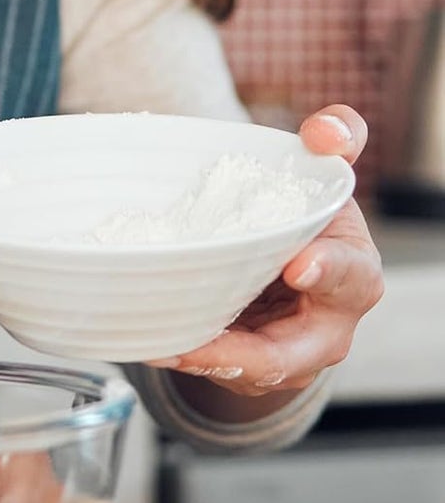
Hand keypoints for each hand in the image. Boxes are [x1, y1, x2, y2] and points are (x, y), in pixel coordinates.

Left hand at [151, 105, 383, 394]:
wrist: (286, 262)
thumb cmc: (304, 219)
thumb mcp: (321, 177)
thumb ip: (334, 140)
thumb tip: (324, 132)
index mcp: (352, 274)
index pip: (348, 275)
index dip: (327, 271)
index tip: (298, 266)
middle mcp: (323, 327)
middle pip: (289, 354)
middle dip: (244, 354)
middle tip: (198, 346)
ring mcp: (284, 356)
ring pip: (245, 371)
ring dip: (201, 361)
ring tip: (161, 348)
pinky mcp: (246, 369)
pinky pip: (215, 370)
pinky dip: (183, 357)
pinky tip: (149, 345)